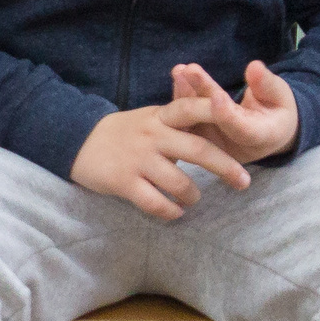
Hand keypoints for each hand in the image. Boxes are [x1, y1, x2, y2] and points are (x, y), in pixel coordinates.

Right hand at [70, 100, 252, 220]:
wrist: (76, 141)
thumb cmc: (122, 132)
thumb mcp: (149, 118)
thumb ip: (178, 121)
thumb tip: (217, 122)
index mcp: (160, 117)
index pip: (191, 108)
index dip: (215, 111)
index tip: (240, 117)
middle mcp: (152, 136)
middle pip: (199, 151)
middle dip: (226, 168)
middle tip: (243, 182)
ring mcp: (137, 159)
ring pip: (179, 183)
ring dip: (193, 196)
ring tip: (193, 199)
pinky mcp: (123, 182)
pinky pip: (156, 203)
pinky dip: (170, 212)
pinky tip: (174, 212)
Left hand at [170, 61, 300, 164]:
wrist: (267, 132)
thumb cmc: (277, 111)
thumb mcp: (281, 97)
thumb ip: (267, 85)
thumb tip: (255, 67)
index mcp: (261, 138)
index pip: (242, 130)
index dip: (227, 116)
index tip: (217, 96)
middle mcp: (234, 145)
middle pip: (214, 120)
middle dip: (201, 95)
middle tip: (191, 71)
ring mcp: (213, 144)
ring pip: (196, 119)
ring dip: (186, 93)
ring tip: (180, 70)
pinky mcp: (200, 136)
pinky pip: (188, 116)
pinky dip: (183, 94)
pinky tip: (178, 74)